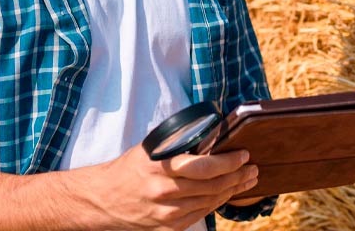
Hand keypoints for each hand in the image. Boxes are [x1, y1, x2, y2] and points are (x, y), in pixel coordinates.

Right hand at [84, 142, 258, 229]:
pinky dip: (216, 204)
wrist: (102, 199)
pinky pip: (200, 215)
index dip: (229, 162)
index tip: (243, 154)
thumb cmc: (128, 169)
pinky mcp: (167, 227)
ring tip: (247, 181)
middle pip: (213, 186)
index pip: (205, 166)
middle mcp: (164, 192)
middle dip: (238, 177)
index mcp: (160, 167)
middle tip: (253, 168)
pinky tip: (226, 195)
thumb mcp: (149, 149)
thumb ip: (177, 143)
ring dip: (232, 191)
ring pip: (210, 202)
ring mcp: (166, 213)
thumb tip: (209, 134)